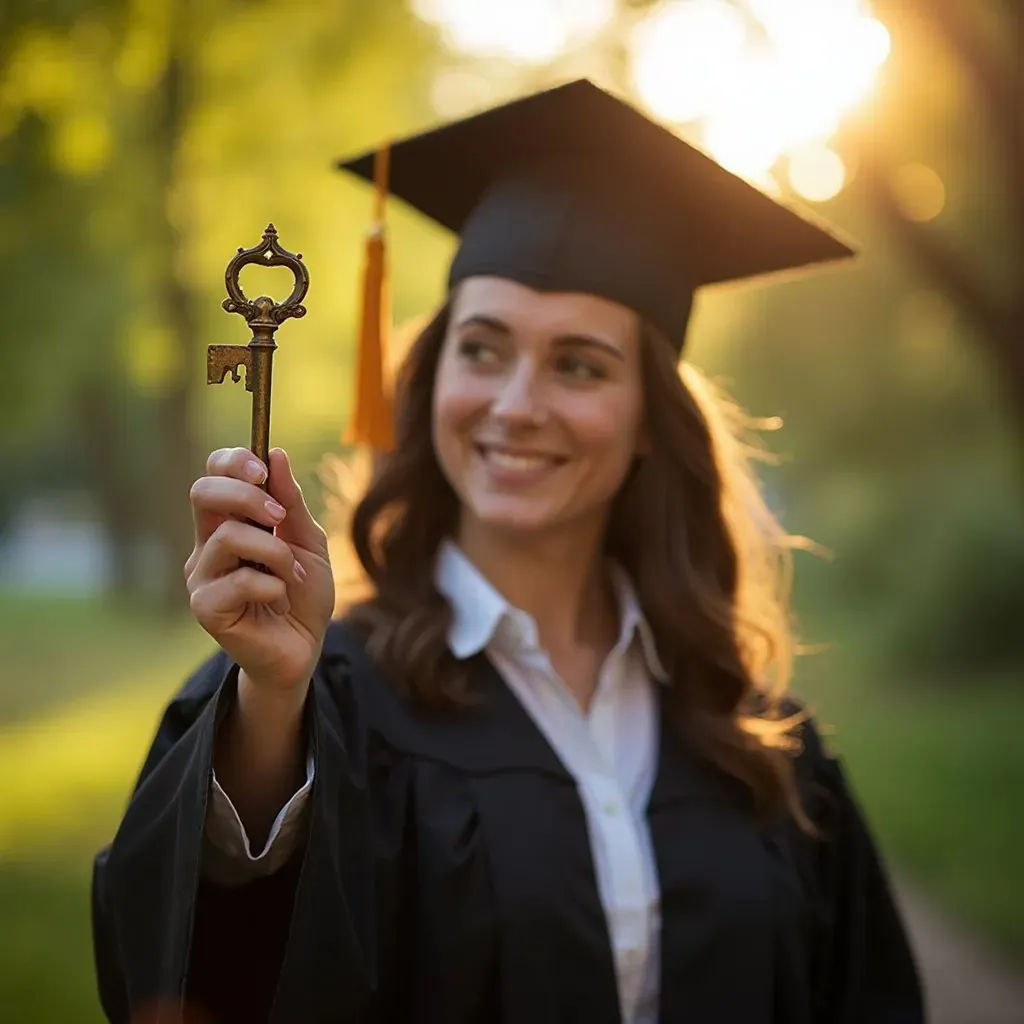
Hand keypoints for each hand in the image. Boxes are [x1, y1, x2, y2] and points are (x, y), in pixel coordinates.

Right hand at [185, 447, 334, 693]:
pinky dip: (274, 585)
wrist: (305, 647)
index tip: (264, 470)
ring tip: (292, 575)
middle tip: (280, 517)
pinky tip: (280, 600)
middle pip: (203, 493)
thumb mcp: (308, 542)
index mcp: (228, 522)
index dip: (233, 462)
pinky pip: (240, 580)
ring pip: (229, 536)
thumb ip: (292, 504)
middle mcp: (207, 545)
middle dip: (246, 495)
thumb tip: (276, 454)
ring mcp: (202, 576)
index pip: (212, 475)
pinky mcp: (205, 607)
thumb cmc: (303, 593)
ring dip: (276, 552)